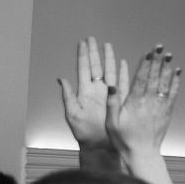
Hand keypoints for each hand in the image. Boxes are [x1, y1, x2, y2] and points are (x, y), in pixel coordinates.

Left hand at [58, 37, 123, 153]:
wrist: (100, 145)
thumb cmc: (85, 132)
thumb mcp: (72, 114)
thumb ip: (68, 96)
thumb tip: (61, 79)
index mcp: (85, 92)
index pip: (84, 69)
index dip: (83, 56)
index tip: (83, 43)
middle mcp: (97, 90)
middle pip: (96, 66)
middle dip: (95, 52)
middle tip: (93, 39)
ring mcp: (108, 94)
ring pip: (109, 71)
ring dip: (109, 59)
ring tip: (107, 46)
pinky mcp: (119, 100)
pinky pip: (122, 83)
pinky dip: (122, 72)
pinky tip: (123, 63)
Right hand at [108, 46, 180, 161]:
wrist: (142, 152)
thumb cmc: (123, 139)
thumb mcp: (111, 122)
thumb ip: (112, 103)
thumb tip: (111, 85)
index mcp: (135, 103)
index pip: (141, 79)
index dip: (145, 64)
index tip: (148, 52)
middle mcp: (149, 102)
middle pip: (154, 77)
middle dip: (157, 61)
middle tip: (160, 47)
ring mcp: (160, 106)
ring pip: (164, 83)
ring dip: (167, 68)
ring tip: (169, 55)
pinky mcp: (167, 111)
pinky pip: (172, 94)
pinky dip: (175, 82)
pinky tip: (177, 72)